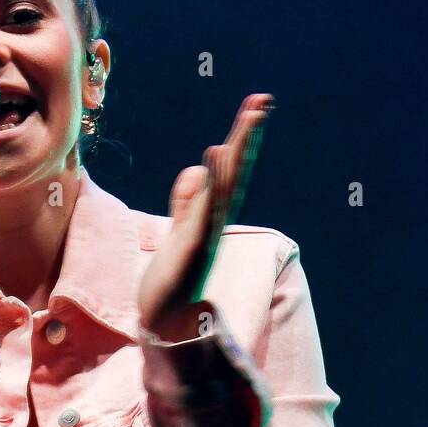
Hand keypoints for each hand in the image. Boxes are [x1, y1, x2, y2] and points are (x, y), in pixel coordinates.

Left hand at [138, 93, 274, 340]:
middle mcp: (215, 222)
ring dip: (235, 155)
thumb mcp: (178, 233)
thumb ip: (186, 203)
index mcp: (212, 216)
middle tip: (262, 101)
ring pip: (224, 189)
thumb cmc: (172, 282)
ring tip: (244, 121)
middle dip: (247, 137)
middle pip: (234, 173)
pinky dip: (209, 185)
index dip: (243, 138)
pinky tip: (210, 157)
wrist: (165, 324)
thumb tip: (194, 170)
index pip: (230, 171)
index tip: (256, 105)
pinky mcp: (192, 249)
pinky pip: (203, 211)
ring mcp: (206, 236)